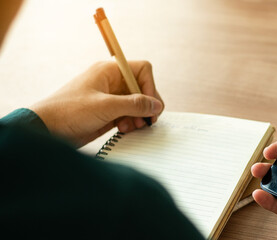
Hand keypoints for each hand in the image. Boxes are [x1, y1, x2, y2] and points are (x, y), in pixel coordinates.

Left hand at [30, 61, 163, 146]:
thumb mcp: (105, 107)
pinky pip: (128, 115)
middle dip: (146, 105)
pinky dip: (130, 122)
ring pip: (137, 104)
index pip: (142, 71)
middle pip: (142, 89)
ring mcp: (110, 98)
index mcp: (109, 71)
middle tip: (147, 120)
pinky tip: (122, 129)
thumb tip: (156, 105)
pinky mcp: (108, 113)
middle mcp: (112, 82)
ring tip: (130, 126)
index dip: (150, 87)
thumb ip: (134, 105)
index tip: (150, 105)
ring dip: (138, 116)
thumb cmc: (69, 112)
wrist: (46, 130)